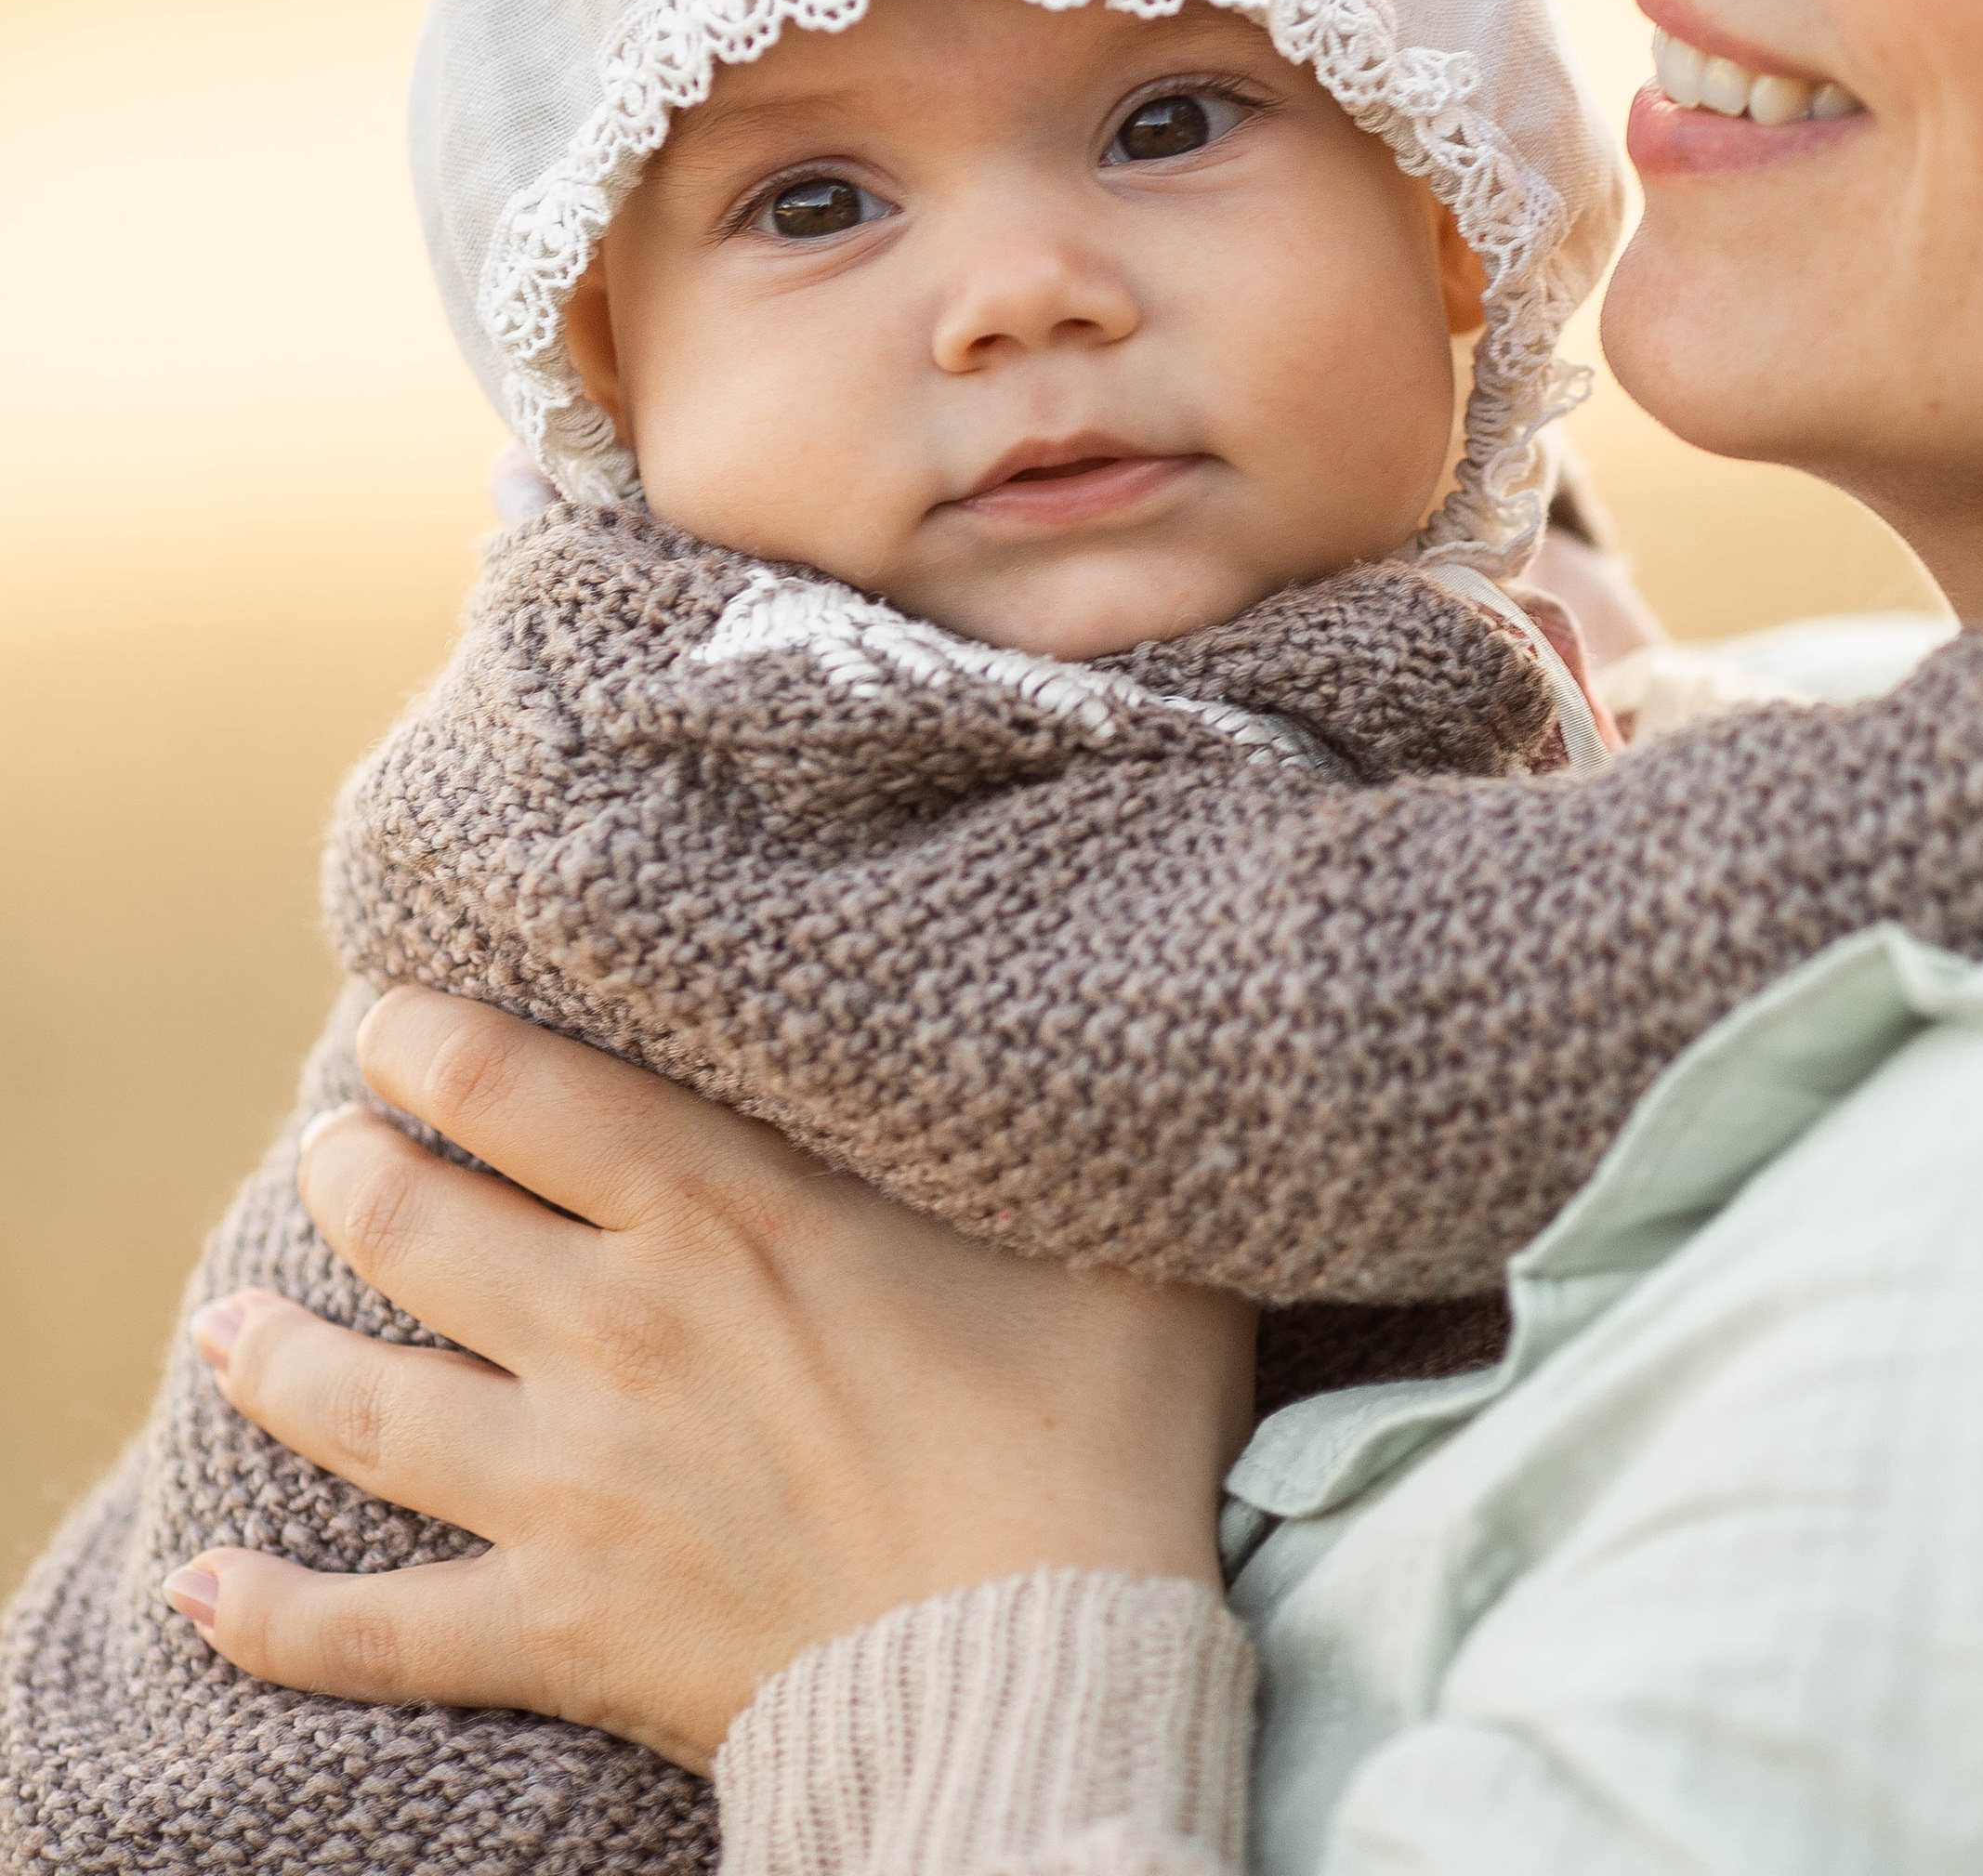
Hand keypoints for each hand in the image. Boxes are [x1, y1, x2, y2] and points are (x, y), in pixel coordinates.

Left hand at [165, 988, 1253, 1768]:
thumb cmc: (1093, 1432)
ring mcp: (568, 1483)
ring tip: (233, 1314)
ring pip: (359, 1398)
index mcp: (722, 1207)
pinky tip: (197, 1591)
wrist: (1048, 1664)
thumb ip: (1047, 1110)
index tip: (392, 1013)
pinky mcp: (560, 1626)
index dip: (427, 1038)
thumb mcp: (1101, 1221)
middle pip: (412, 1217)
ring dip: (275, 1348)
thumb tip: (1065, 1002)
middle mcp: (612, 1323)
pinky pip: (374, 1629)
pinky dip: (272, 1618)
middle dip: (348, 1165)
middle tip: (334, 1141)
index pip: (512, 1085)